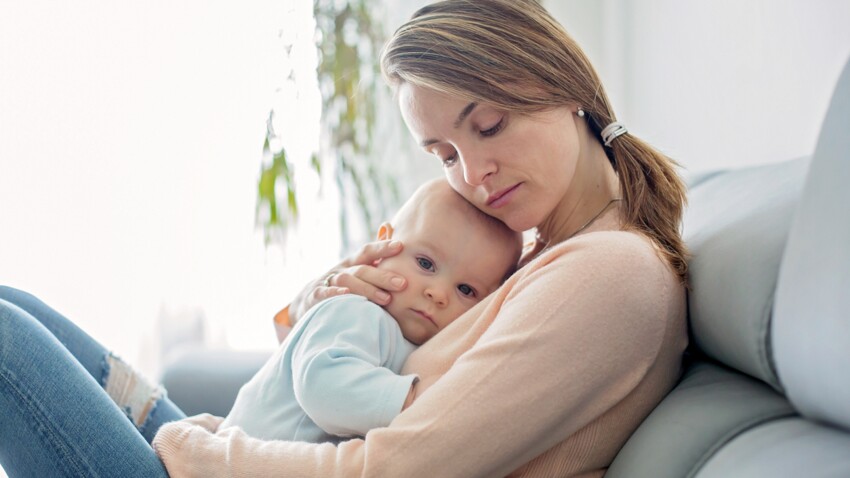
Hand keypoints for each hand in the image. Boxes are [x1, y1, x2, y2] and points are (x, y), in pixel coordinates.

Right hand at [288, 239, 406, 324]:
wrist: (309, 298)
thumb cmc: (344, 282)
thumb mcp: (357, 266)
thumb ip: (374, 251)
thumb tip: (388, 224)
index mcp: (353, 262)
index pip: (367, 251)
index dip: (382, 247)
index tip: (400, 246)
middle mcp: (341, 269)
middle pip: (362, 269)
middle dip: (382, 276)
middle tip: (402, 283)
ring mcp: (328, 282)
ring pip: (347, 281)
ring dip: (367, 289)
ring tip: (386, 299)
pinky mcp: (316, 296)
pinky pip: (325, 293)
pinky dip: (335, 293)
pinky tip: (347, 294)